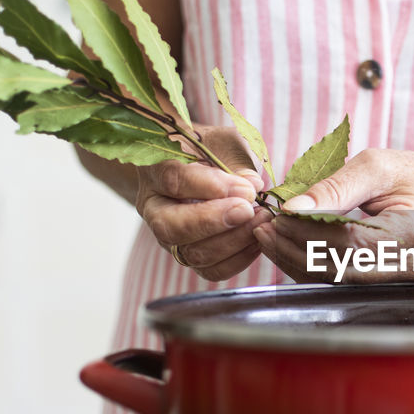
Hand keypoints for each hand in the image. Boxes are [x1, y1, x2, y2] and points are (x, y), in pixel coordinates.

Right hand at [137, 125, 273, 280]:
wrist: (200, 165)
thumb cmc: (211, 149)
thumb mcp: (223, 143)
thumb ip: (235, 162)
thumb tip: (252, 186)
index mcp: (154, 169)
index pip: (173, 180)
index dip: (210, 186)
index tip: (245, 188)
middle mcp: (153, 207)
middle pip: (170, 226)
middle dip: (213, 222)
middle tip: (248, 210)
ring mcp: (167, 237)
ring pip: (190, 253)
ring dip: (232, 242)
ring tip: (261, 222)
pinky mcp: (188, 256)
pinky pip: (209, 270)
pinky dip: (237, 260)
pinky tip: (257, 241)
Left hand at [253, 149, 413, 283]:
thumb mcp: (377, 166)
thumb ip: (335, 187)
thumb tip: (293, 208)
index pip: (354, 240)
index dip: (310, 231)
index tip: (279, 215)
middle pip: (343, 268)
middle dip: (296, 249)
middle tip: (264, 227)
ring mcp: (405, 281)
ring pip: (338, 280)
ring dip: (298, 260)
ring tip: (269, 236)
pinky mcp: (391, 286)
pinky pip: (343, 280)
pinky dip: (312, 265)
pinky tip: (289, 247)